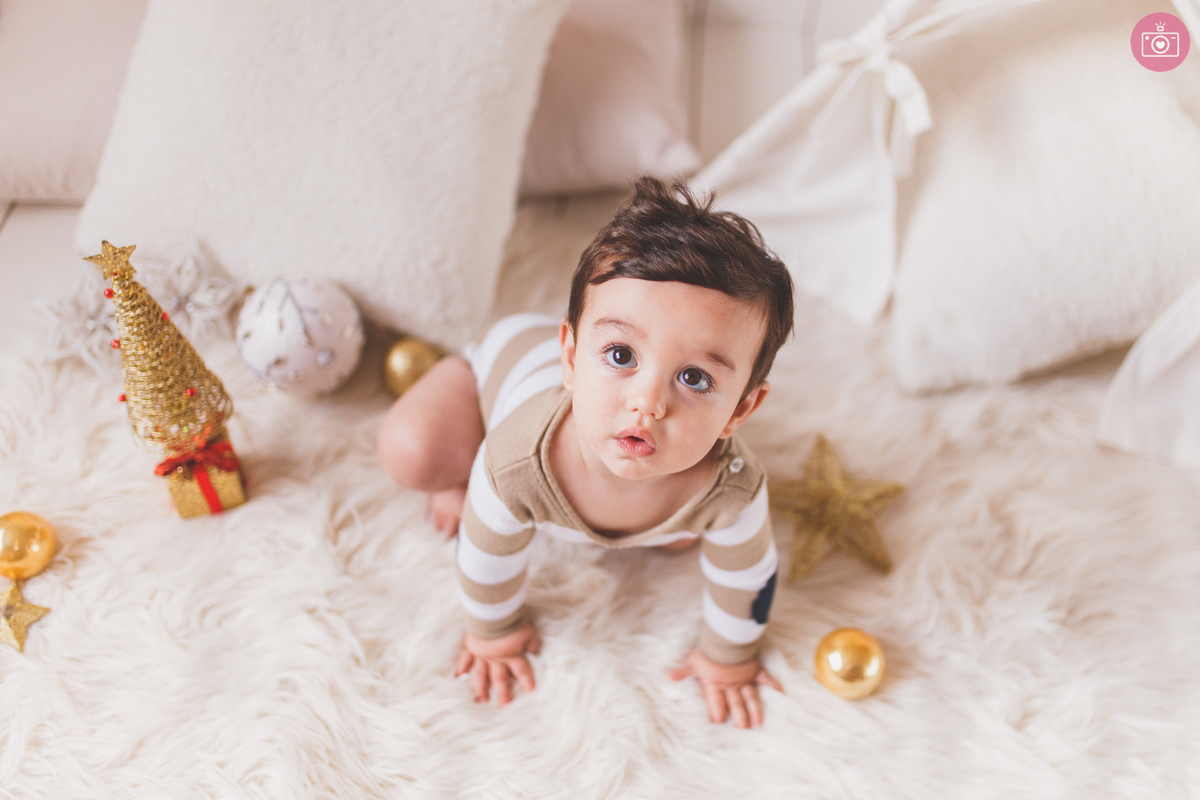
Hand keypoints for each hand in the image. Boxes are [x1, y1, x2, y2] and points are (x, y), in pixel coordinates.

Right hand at [454, 623, 540, 704]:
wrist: (492, 613)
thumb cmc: (511, 622)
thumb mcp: (527, 631)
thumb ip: (530, 643)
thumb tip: (533, 651)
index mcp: (511, 656)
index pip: (521, 671)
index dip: (527, 681)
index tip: (530, 692)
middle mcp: (496, 659)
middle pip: (500, 679)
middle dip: (502, 693)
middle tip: (503, 705)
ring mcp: (482, 655)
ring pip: (481, 675)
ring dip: (481, 688)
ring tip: (481, 700)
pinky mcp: (471, 647)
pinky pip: (464, 659)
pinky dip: (461, 668)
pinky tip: (458, 676)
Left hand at [668, 649, 783, 727]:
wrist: (726, 640)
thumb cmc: (709, 650)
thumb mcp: (693, 661)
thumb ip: (682, 671)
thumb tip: (667, 678)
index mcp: (716, 685)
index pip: (716, 704)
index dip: (717, 714)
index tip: (720, 724)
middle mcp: (731, 686)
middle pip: (735, 705)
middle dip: (739, 718)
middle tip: (743, 730)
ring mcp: (744, 679)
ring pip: (751, 698)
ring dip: (755, 711)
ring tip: (758, 724)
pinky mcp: (755, 670)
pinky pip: (767, 680)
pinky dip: (775, 686)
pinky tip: (783, 694)